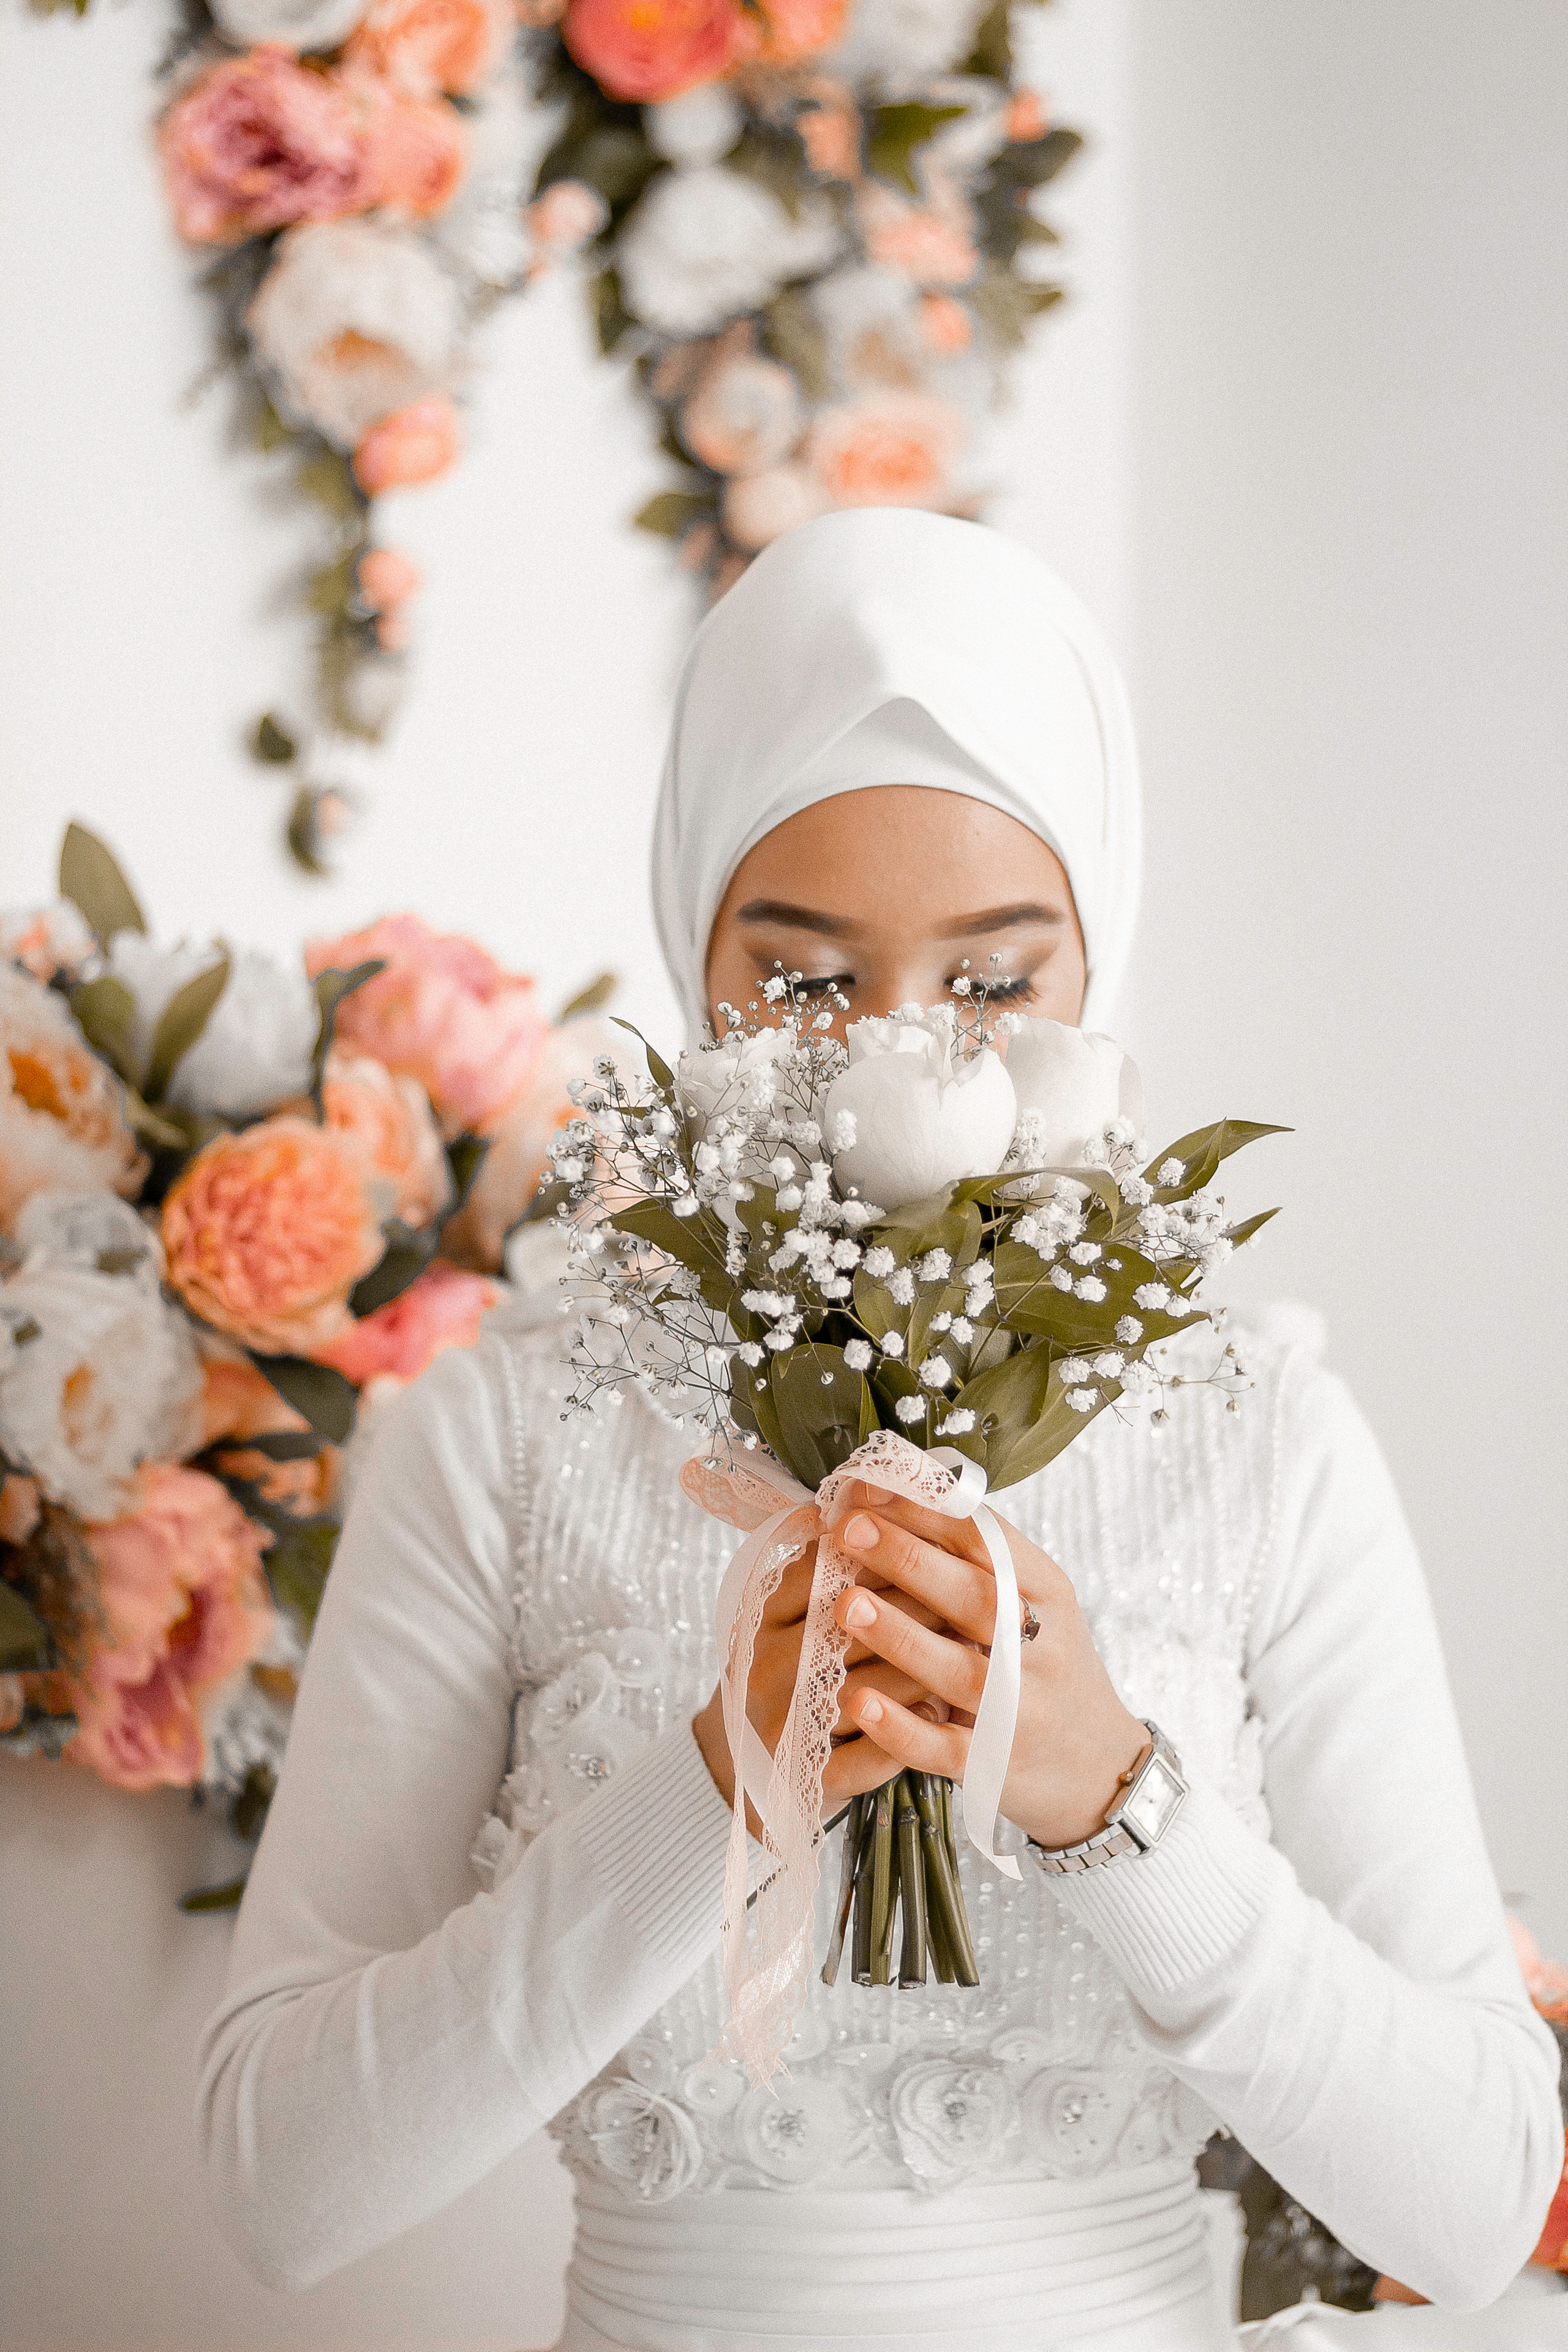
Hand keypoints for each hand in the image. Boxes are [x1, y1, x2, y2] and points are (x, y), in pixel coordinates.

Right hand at [692, 1533, 952, 1832]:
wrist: (759, 1762)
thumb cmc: (798, 1664)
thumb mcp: (797, 1606)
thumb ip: (827, 1557)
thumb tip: (875, 1491)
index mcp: (761, 1614)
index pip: (825, 1569)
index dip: (888, 1553)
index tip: (942, 1542)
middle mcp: (764, 1668)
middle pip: (851, 1626)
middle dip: (921, 1607)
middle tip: (978, 1593)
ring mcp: (784, 1726)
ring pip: (869, 1690)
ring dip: (928, 1668)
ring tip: (975, 1649)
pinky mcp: (811, 1780)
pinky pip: (870, 1757)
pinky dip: (912, 1732)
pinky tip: (945, 1713)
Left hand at [825, 1485, 1147, 1850]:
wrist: (1099, 1765)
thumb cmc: (1047, 1665)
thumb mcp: (1036, 1604)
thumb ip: (981, 1558)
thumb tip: (899, 1491)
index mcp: (1048, 1594)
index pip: (989, 1541)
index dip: (926, 1513)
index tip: (868, 1490)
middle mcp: (1041, 1649)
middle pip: (978, 1597)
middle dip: (911, 1560)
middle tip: (850, 1530)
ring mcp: (1021, 1710)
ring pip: (960, 1671)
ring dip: (900, 1636)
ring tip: (845, 1605)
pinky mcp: (994, 1765)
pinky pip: (945, 1746)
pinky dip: (900, 1727)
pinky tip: (858, 1703)